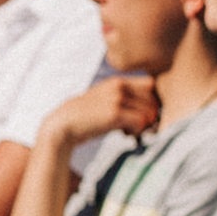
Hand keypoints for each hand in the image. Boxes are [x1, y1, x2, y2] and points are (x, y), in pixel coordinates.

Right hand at [41, 76, 160, 147]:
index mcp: (117, 81)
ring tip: (129, 131)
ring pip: (149, 112)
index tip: (143, 113)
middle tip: (137, 126)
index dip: (151, 100)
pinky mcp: (115, 113)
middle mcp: (119, 86)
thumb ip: (123, 99)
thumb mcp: (104, 99)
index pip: (150, 84)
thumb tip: (150, 112)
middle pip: (153, 99)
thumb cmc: (86, 116)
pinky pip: (141, 122)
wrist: (64, 124)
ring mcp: (117, 99)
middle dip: (149, 114)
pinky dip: (137, 131)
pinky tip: (125, 134)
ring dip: (143, 125)